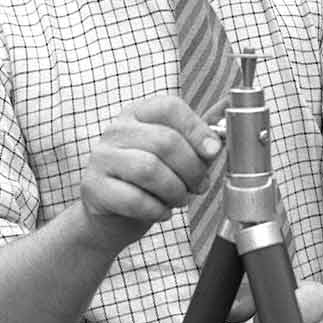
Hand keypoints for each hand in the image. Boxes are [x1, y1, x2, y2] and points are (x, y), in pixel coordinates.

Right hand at [79, 95, 221, 250]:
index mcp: (139, 113)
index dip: (197, 129)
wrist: (114, 217)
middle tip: (199, 185)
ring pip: (149, 169)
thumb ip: (202, 131)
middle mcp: (116, 129)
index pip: (170, 107)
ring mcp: (100, 157)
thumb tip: (230, 105)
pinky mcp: (92, 187)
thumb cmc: (152, 181)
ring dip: (175, 190)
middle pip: (165, 141)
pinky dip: (156, 209)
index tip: (214, 151)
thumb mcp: (179, 153)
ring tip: (180, 198)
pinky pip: (133, 198)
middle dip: (191, 168)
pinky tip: (161, 211)